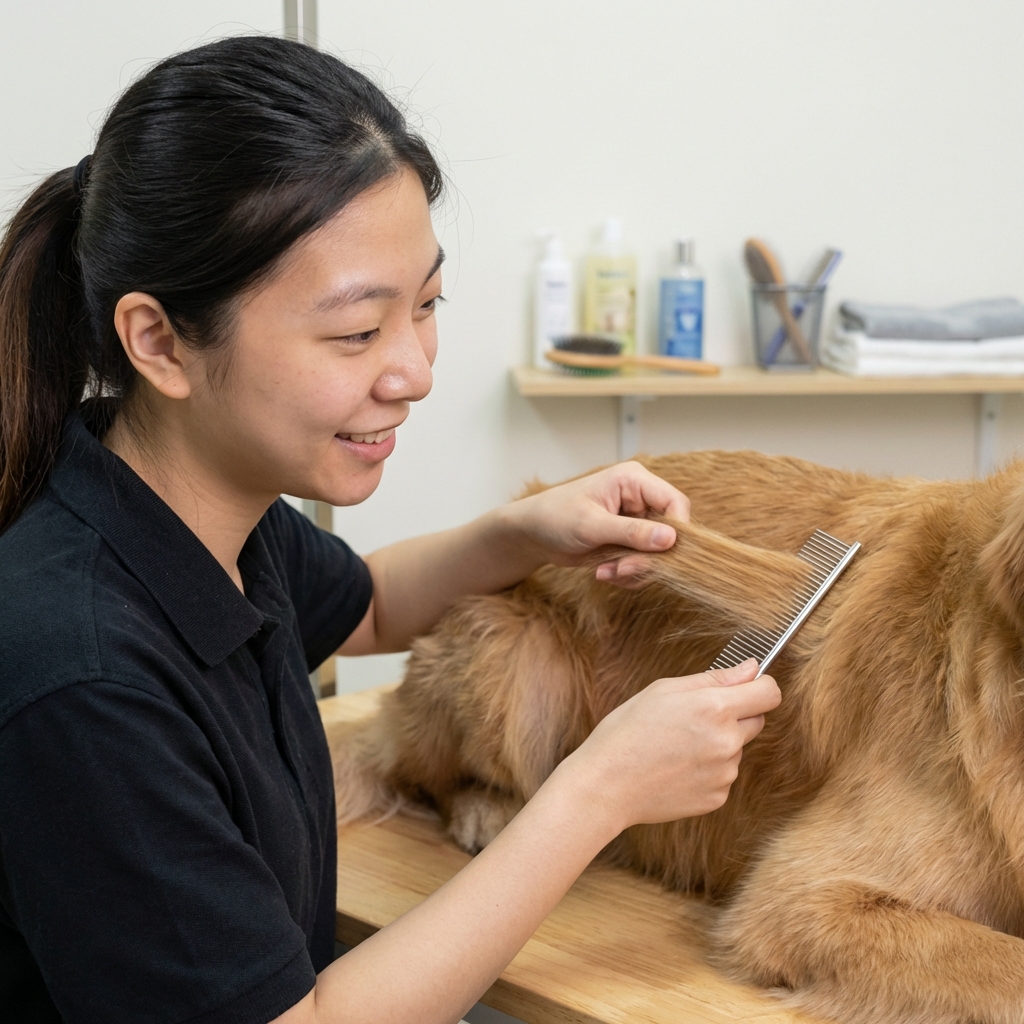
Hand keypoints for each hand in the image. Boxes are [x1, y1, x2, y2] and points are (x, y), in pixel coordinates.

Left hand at [506, 461, 688, 584]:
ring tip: (606, 573)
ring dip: (635, 570)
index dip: (677, 530)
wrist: (533, 534)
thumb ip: (631, 532)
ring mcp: (636, 522)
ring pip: (659, 554)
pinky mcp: (629, 542)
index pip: (676, 502)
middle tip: (621, 570)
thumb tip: (670, 539)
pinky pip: (645, 564)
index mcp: (634, 481)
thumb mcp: (591, 525)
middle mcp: (640, 499)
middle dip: (648, 558)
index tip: (662, 554)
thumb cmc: (555, 517)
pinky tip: (604, 574)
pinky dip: (628, 574)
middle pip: (670, 533)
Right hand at [561, 660, 780, 830]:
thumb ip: (715, 678)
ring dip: (718, 743)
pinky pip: (723, 775)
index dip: (762, 685)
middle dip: (736, 714)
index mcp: (715, 708)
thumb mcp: (664, 690)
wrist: (606, 784)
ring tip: (676, 747)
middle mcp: (727, 742)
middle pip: (756, 720)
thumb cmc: (628, 730)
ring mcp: (724, 773)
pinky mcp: (717, 798)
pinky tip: (676, 768)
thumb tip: (752, 668)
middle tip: (696, 717)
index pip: (769, 693)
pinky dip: (707, 770)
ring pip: (736, 749)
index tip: (750, 686)